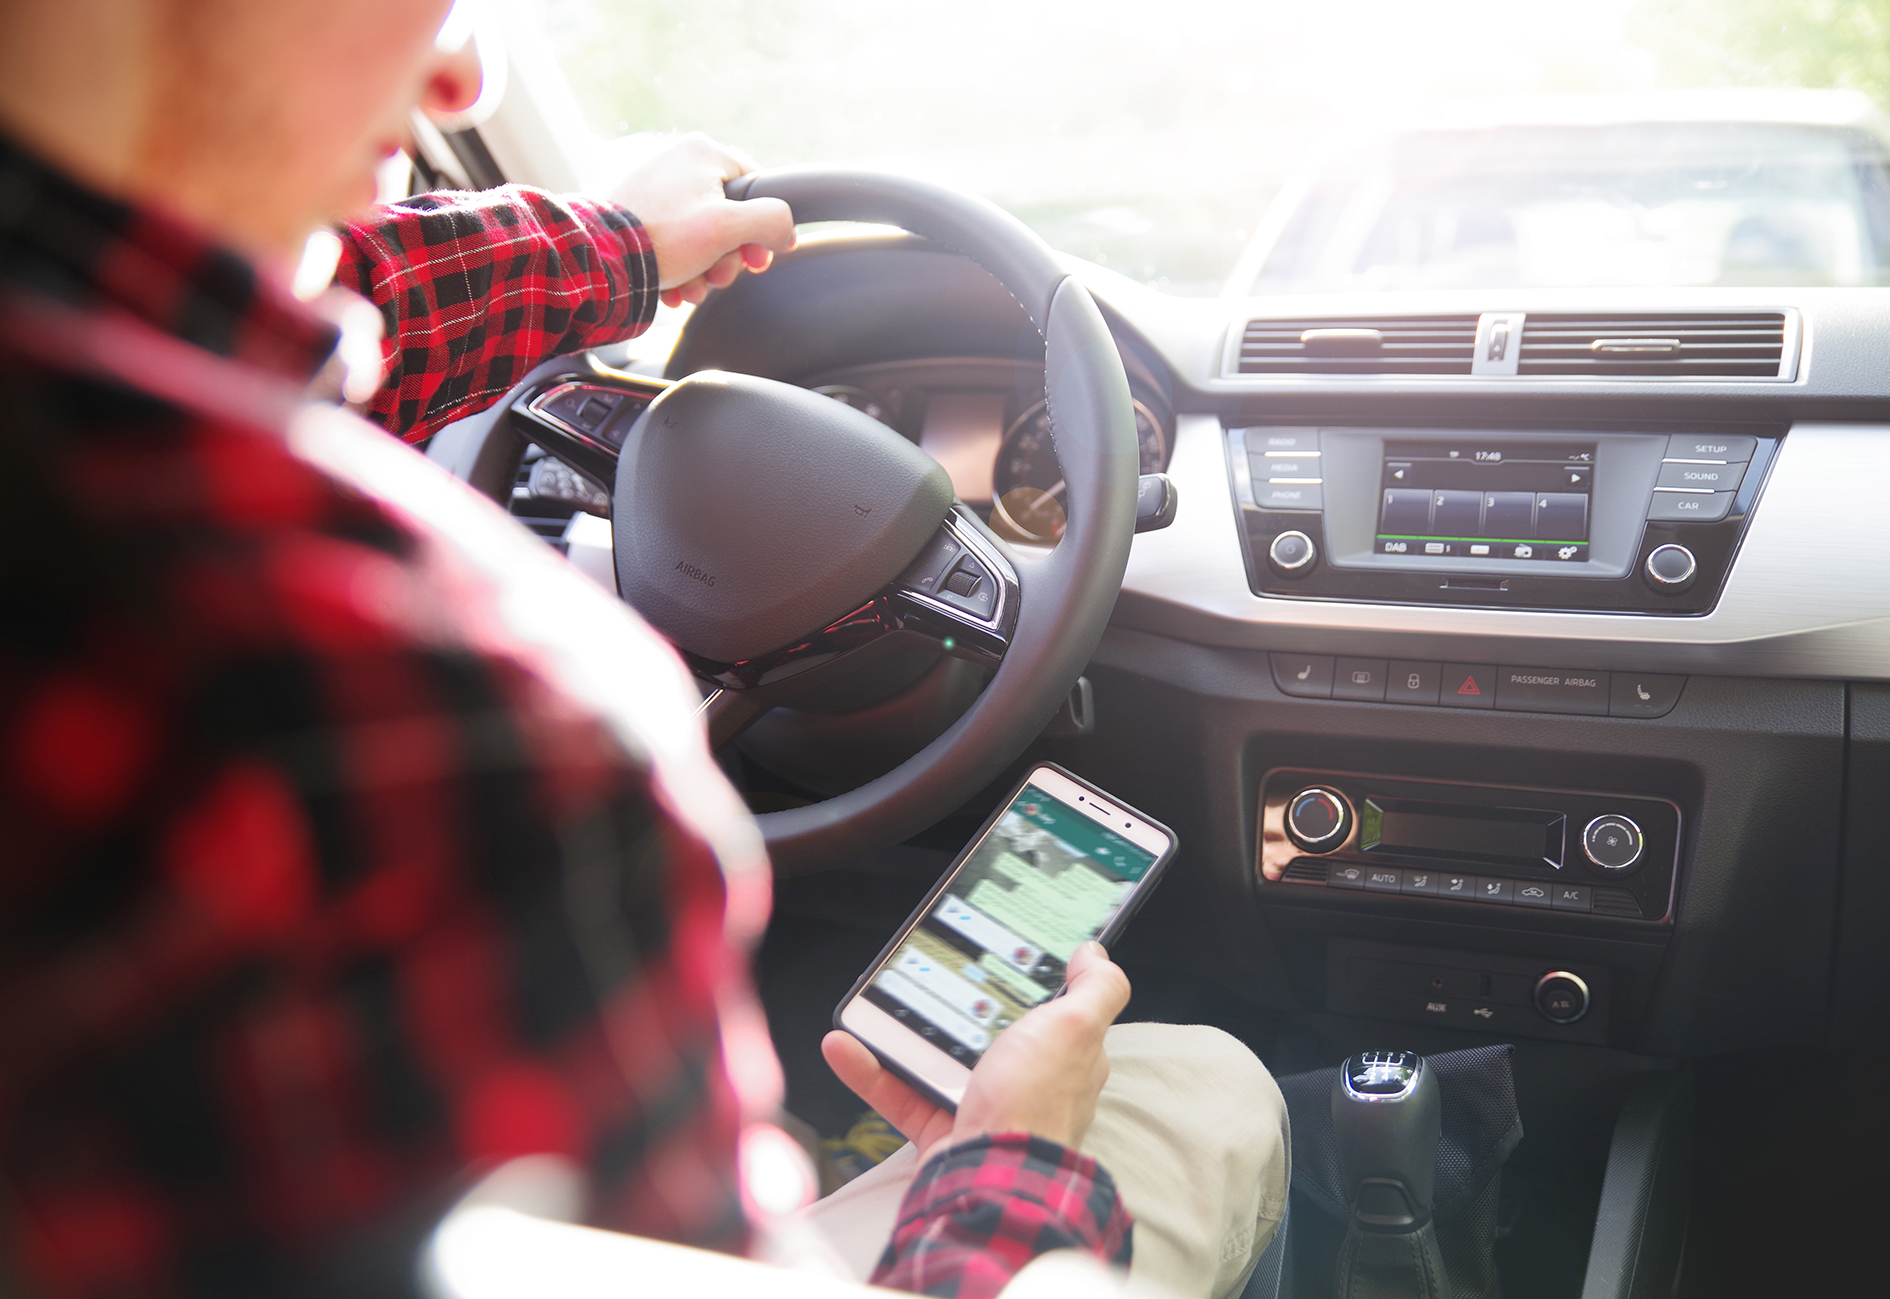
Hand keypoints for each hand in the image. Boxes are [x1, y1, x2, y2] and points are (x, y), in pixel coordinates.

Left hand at [609, 133, 795, 307]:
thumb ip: (770, 221)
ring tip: (692, 288)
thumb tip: (786, 231)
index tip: (756, 260)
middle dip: (727, 257)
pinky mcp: (639, 213)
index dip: (762, 229)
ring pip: (702, 235)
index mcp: (703, 153)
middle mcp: (679, 163)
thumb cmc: (662, 237)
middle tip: (718, 277)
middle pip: (729, 216)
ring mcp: (657, 188)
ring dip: (705, 269)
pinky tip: (675, 286)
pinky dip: (681, 267)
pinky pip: (676, 241)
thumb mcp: (727, 228)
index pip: (756, 188)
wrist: (601, 259)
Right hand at [822, 941, 1130, 1165]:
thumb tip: (1095, 955)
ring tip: (871, 1004)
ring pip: (933, 1057)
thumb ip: (1096, 990)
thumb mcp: (1076, 1028)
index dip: (1022, 980)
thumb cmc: (1036, 1104)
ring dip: (897, 1032)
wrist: (990, 1176)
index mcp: (1060, 1054)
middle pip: (982, 1029)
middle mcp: (1023, 1079)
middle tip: (920, 972)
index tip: (990, 951)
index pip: (1046, 1010)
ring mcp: (980, 1104)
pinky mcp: (941, 1126)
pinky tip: (844, 1046)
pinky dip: (868, 1070)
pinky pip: (898, 1091)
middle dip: (949, 1003)